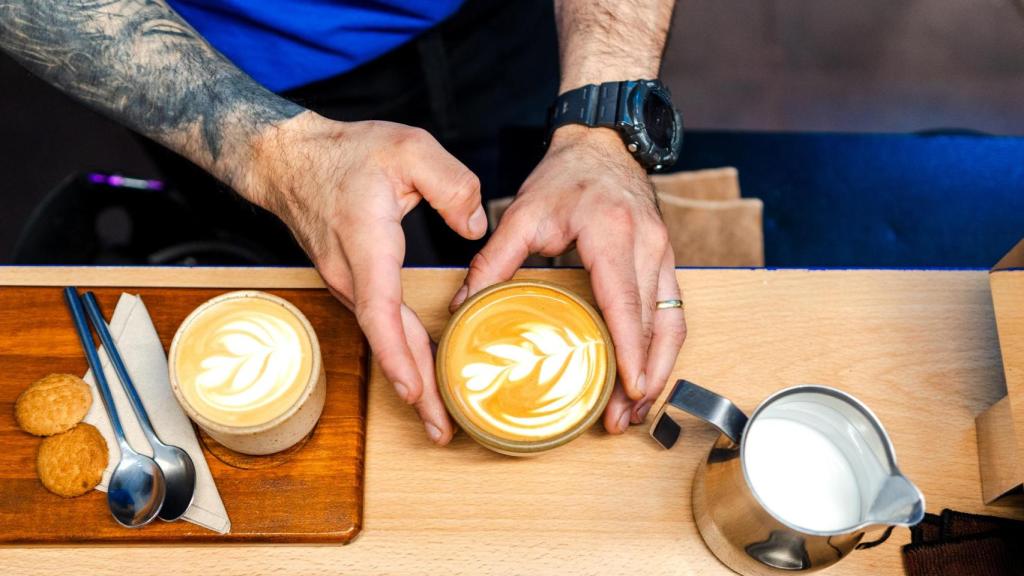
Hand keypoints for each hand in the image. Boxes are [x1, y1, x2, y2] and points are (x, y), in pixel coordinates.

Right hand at [245, 111, 486, 444]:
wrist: (291, 161)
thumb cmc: (346, 154)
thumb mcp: (408, 147)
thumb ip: (452, 184)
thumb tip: (476, 227)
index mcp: (368, 246)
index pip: (380, 311)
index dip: (398, 355)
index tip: (414, 392)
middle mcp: (353, 276)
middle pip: (385, 343)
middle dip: (413, 391)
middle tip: (442, 432)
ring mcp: (349, 284)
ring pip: (385, 339)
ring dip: (411, 377)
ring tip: (439, 417)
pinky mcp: (355, 283)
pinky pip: (382, 326)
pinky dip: (403, 354)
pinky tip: (424, 373)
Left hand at [450, 125, 685, 432]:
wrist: (603, 144)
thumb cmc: (566, 176)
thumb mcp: (524, 213)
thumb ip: (494, 260)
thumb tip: (462, 305)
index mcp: (612, 233)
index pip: (626, 302)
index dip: (630, 350)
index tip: (630, 388)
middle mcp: (647, 246)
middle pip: (657, 324)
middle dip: (645, 377)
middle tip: (623, 418)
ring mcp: (663, 254)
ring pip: (673, 323)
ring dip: (660, 369)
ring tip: (636, 408)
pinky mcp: (665, 261)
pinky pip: (672, 312)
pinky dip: (661, 349)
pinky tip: (645, 375)